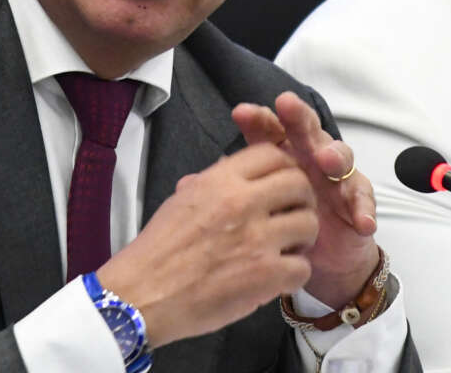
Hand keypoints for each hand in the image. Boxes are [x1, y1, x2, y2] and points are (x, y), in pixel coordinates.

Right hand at [96, 143, 317, 348]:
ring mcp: (256, 239)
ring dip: (303, 238)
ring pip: (309, 224)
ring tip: (287, 248)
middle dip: (301, 199)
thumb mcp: (182, 199)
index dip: (285, 167)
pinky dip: (294, 274)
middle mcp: (242, 202)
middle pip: (299, 183)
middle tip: (292, 215)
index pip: (272, 154)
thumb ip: (213, 182)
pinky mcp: (264, 275)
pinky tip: (278, 277)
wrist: (141, 295)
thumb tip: (231, 167)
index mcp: (220, 181)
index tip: (283, 183)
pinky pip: (302, 267)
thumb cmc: (157, 252)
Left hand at [232, 92, 380, 309]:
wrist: (320, 258)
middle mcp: (310, 158)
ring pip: (340, 157)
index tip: (241, 112)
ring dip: (334, 155)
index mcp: (283, 155)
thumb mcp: (252, 207)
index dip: (258, 119)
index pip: (270, 130)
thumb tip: (187, 185)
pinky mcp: (357, 201)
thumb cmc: (282, 223)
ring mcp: (336, 178)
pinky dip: (363, 207)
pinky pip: (363, 198)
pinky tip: (359, 218)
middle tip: (289, 107)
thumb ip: (225, 190)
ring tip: (326, 161)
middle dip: (298, 117)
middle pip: (306, 130)